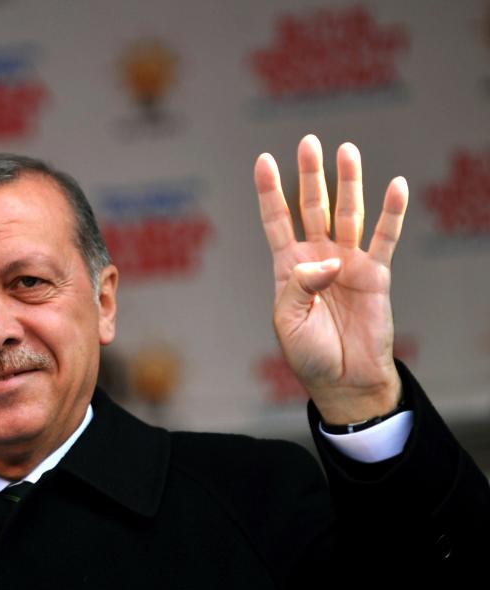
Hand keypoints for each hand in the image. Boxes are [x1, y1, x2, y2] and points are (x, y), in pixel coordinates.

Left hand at [255, 135, 406, 423]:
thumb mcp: (288, 320)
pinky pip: (385, 238)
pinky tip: (396, 186)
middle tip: (309, 141)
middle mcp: (318, 257)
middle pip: (312, 207)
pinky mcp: (376, 274)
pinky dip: (392, 212)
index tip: (263, 160)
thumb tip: (328, 260)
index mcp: (289, 267)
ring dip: (348, 183)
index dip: (270, 191)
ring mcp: (348, 262)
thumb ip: (299, 286)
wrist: (343, 379)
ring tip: (347, 150)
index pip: (277, 220)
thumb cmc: (309, 353)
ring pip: (348, 214)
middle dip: (311, 175)